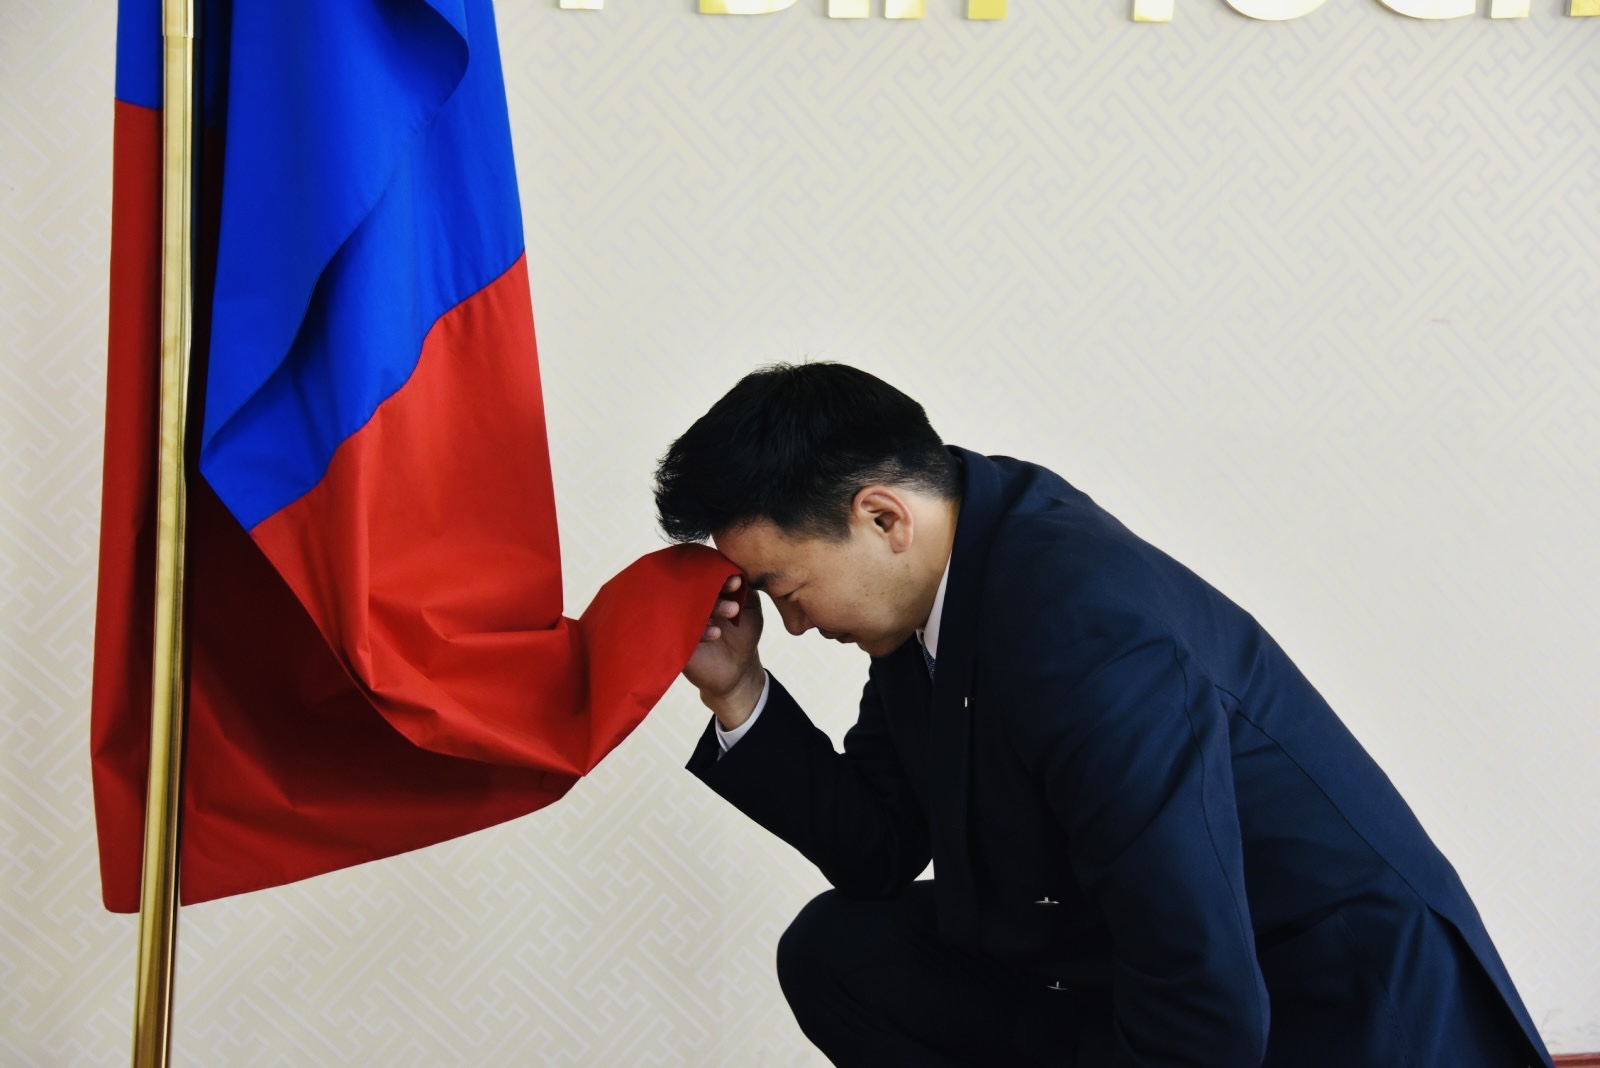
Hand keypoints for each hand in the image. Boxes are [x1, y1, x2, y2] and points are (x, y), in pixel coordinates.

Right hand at [684, 575, 765, 729]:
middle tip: (735, 587)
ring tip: (733, 611)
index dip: (720, 573)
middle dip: (716, 585)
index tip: (738, 579)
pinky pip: (684, 632)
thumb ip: (746, 586)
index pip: (707, 574)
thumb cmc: (743, 634)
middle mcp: (692, 603)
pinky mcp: (679, 642)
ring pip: (690, 606)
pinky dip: (701, 631)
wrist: (738, 671)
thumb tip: (743, 567)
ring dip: (712, 606)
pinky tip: (716, 633)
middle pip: (696, 586)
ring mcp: (684, 622)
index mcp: (707, 591)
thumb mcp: (750, 606)